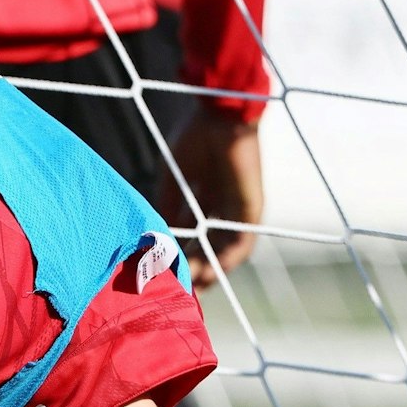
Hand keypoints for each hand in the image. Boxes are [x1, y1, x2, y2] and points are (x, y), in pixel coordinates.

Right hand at [161, 108, 262, 290]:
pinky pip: (241, 243)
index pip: (192, 235)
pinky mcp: (250, 210)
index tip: (163, 274)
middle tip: (177, 288)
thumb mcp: (173, 183)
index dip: (178, 255)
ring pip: (224, 250)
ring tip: (193, 288)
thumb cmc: (194, 140)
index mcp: (203, 197)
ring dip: (209, 270)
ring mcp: (237, 210)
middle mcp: (221, 207)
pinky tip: (212, 275)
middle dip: (192, 268)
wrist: (220, 118)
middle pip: (208, 247)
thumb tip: (155, 239)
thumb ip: (166, 209)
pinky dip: (227, 261)